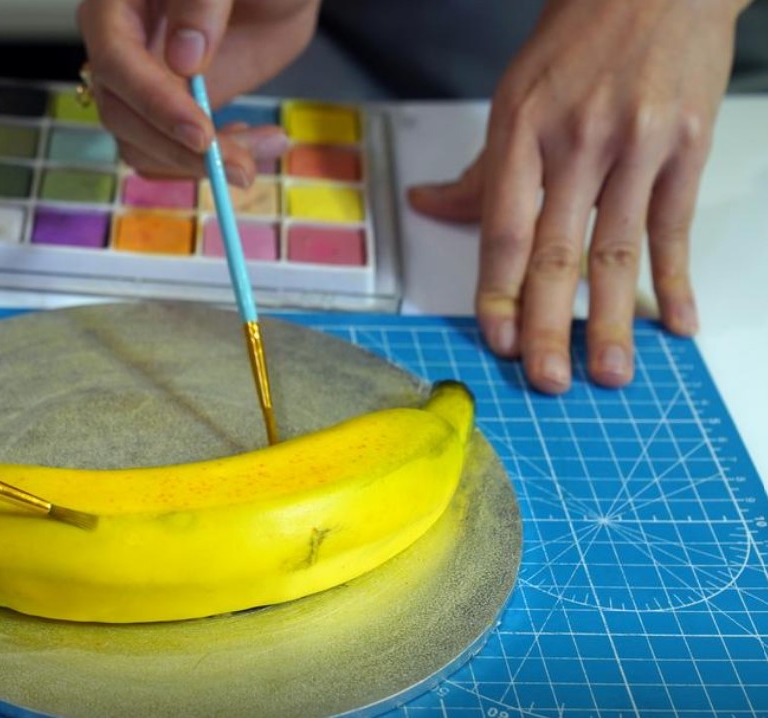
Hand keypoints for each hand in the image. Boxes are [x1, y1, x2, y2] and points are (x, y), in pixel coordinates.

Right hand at [77, 0, 314, 184]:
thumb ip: (202, 2)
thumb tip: (183, 60)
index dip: (155, 103)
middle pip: (123, 116)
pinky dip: (211, 162)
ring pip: (143, 145)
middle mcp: (117, 48)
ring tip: (267, 145)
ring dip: (202, 163)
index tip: (201, 135)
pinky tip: (255, 143)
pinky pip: (171, 152)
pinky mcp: (165, 114)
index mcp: (116, 5)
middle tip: (241, 166)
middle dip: (182, 150)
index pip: (117, 63)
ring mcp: (139, 86)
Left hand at [408, 0, 746, 392]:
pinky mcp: (687, 145)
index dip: (497, 292)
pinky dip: (677, 279)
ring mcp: (636, 144)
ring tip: (609, 373)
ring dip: (614, 318)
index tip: (496, 342)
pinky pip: (676, 225)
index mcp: (522, 129)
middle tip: (548, 380)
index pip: (503, 228)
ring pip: (620, 248)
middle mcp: (577, 140)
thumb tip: (429, 208)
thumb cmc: (577, 41)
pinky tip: (677, 323)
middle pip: (557, 250)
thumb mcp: (513, 95)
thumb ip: (481, 167)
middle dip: (549, 324)